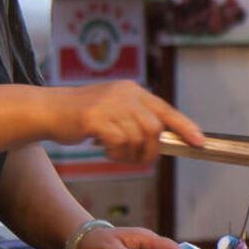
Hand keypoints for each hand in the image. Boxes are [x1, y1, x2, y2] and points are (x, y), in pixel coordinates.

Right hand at [51, 81, 204, 163]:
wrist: (49, 110)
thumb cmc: (82, 115)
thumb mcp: (114, 109)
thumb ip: (136, 119)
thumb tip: (159, 139)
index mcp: (132, 90)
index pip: (165, 109)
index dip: (184, 126)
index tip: (199, 142)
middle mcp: (124, 94)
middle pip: (154, 129)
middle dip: (149, 150)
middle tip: (135, 158)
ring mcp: (110, 104)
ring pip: (137, 138)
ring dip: (129, 154)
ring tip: (114, 152)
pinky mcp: (95, 117)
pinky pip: (119, 143)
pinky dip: (115, 153)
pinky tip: (104, 150)